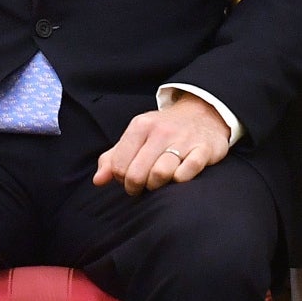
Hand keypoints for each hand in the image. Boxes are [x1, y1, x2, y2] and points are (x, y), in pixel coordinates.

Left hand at [94, 92, 232, 194]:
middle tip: (141, 186)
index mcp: (140, 125)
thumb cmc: (164, 131)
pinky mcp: (204, 149)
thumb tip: (98, 180)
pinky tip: (178, 176)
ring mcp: (184, 140)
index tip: (129, 178)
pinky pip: (187, 172)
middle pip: (136, 173)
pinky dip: (180, 179)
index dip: (121, 179)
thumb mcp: (136, 137)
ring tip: (158, 182)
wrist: (204, 113)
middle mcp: (161, 131)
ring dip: (157, 185)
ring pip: (160, 174)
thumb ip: (113, 158)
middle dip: (136, 187)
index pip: (118, 165)